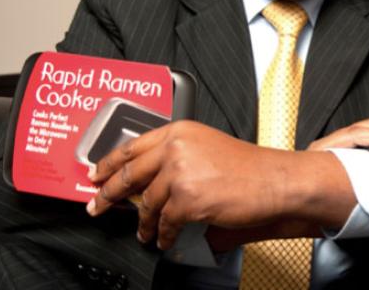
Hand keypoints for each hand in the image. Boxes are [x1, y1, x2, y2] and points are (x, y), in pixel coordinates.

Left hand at [85, 120, 353, 250]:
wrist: (273, 180)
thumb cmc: (247, 166)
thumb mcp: (206, 147)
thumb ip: (175, 157)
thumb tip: (145, 181)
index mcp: (180, 131)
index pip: (132, 146)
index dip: (108, 162)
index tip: (95, 174)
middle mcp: (176, 147)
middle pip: (129, 173)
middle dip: (108, 194)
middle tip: (97, 206)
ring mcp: (180, 173)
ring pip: (146, 203)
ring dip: (142, 222)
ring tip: (144, 232)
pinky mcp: (187, 199)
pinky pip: (164, 222)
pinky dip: (162, 234)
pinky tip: (164, 238)